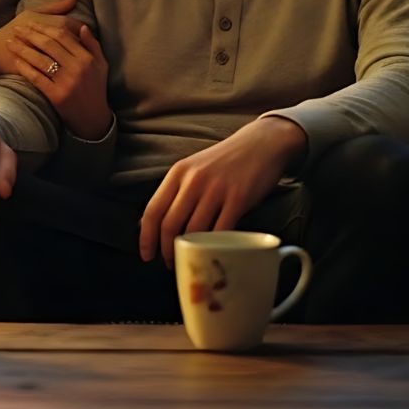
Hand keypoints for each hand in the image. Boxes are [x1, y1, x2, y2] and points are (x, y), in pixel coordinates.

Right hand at [0, 0, 80, 77]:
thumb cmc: (15, 28)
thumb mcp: (33, 13)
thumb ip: (55, 6)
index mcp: (55, 23)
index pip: (77, 26)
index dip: (80, 31)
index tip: (80, 35)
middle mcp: (56, 39)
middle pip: (76, 43)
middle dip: (79, 46)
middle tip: (79, 50)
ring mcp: (50, 56)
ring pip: (69, 57)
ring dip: (73, 59)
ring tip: (73, 60)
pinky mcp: (43, 71)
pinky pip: (59, 71)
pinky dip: (64, 71)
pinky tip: (64, 71)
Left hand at [5, 23, 110, 139]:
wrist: (93, 118)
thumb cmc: (96, 88)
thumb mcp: (101, 64)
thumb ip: (92, 44)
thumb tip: (83, 26)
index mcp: (87, 58)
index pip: (63, 36)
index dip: (45, 27)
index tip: (31, 23)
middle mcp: (77, 68)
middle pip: (49, 44)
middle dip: (30, 34)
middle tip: (16, 29)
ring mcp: (66, 82)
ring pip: (40, 59)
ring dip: (22, 49)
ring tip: (10, 42)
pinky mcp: (56, 95)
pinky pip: (36, 77)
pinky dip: (24, 68)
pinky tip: (15, 61)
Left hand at [138, 117, 305, 265]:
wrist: (261, 144)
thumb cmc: (226, 161)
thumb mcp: (193, 169)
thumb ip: (175, 192)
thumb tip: (150, 223)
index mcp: (178, 173)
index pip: (153, 210)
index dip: (146, 237)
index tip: (146, 255)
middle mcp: (194, 180)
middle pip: (170, 225)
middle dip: (166, 250)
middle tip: (169, 264)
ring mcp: (216, 189)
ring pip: (194, 231)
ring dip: (190, 252)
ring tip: (191, 261)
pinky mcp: (239, 198)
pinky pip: (222, 230)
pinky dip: (216, 246)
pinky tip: (214, 253)